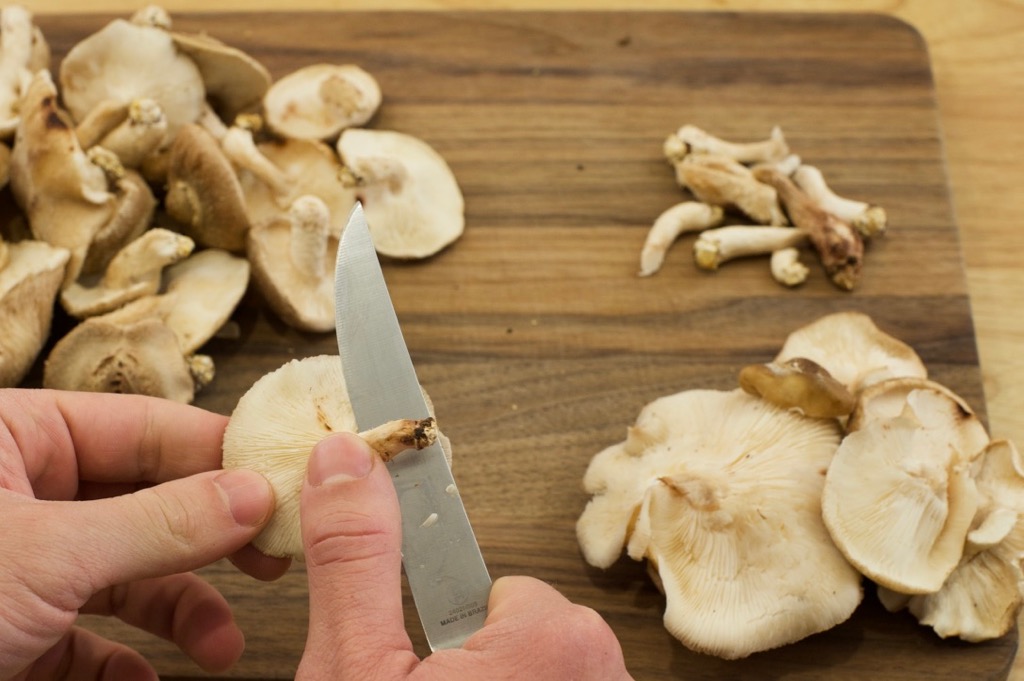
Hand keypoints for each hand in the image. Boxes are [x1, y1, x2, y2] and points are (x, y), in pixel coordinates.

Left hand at [0, 389, 283, 680]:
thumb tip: (251, 494)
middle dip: (209, 541)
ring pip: (124, 573)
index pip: (143, 427)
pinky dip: (121, 661)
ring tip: (219, 645)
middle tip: (269, 557)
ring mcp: (19, 562)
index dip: (218, 453)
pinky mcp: (11, 627)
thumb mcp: (47, 556)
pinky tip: (145, 678)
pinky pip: (83, 637)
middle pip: (145, 501)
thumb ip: (156, 523)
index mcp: (14, 437)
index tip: (282, 482)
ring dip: (178, 611)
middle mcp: (20, 493)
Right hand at [297, 432, 632, 679]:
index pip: (498, 594)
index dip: (450, 635)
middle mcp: (605, 668)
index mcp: (550, 635)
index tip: (432, 664)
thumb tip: (346, 457)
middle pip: (524, 631)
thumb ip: (354, 559)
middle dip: (477, 669)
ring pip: (542, 674)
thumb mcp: (355, 669)